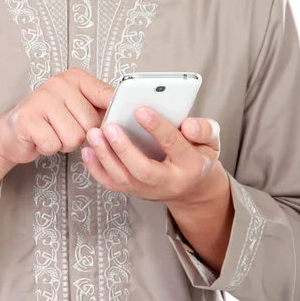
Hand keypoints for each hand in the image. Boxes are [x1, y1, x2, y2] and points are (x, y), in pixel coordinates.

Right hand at [0, 68, 113, 167]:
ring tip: (53, 133)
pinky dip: (49, 148)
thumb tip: (125, 114)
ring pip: (74, 136)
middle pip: (91, 122)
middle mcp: (59, 83)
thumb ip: (99, 107)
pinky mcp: (27, 118)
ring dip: (65, 143)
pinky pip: (54, 144)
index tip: (111, 123)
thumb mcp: (78, 106)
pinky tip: (41, 138)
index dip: (111, 115)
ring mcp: (41, 98)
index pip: (106, 95)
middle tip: (65, 128)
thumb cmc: (50, 120)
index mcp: (76, 77)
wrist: (13, 132)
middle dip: (82, 134)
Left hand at [82, 108, 221, 204]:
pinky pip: (112, 184)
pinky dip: (97, 169)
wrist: (192, 186)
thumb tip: (188, 125)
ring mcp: (149, 190)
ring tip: (94, 133)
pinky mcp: (133, 191)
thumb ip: (204, 129)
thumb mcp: (211, 141)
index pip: (173, 145)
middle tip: (109, 126)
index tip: (140, 109)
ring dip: (105, 156)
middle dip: (124, 148)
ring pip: (124, 178)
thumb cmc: (198, 154)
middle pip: (143, 170)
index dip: (157, 127)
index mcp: (191, 165)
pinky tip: (87, 150)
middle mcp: (168, 182)